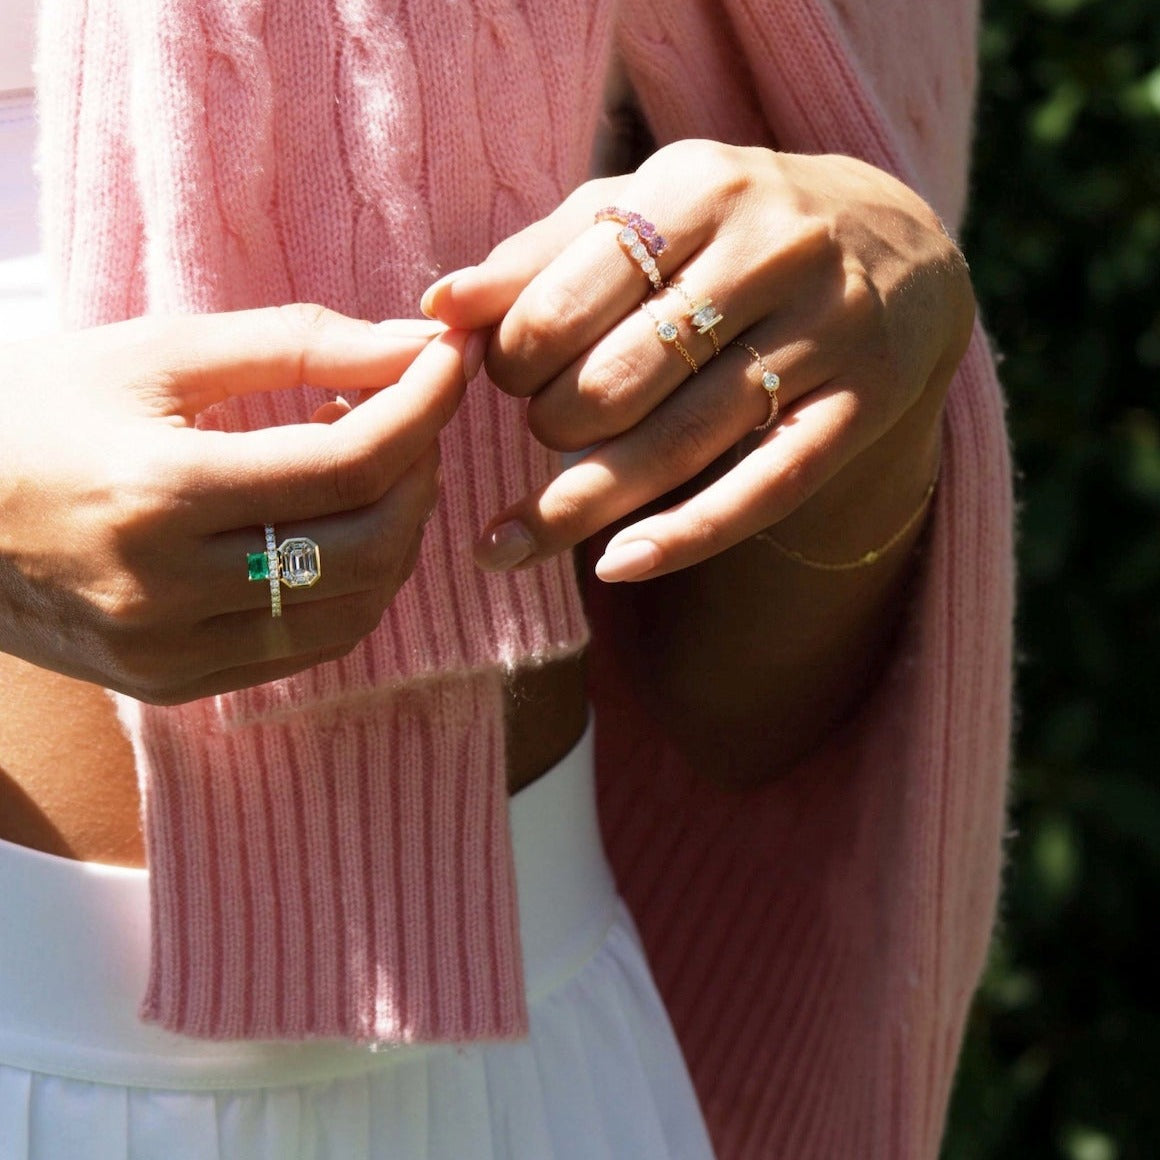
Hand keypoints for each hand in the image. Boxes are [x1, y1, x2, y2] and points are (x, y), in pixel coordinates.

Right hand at [0, 305, 476, 701]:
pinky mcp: (173, 686)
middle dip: (420, 475)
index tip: (449, 366)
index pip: (347, 465)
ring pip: (353, 610)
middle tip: (415, 418)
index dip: (421, 409)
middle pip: (367, 548)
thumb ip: (296, 344)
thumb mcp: (156, 353)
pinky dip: (353, 588)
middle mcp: (167, 592)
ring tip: (376, 469)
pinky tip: (338, 530)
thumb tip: (416, 350)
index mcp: (155, 493)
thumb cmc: (36, 409)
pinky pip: (309, 648)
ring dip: (397, 534)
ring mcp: (170, 655)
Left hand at [422, 140, 973, 579]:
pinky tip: (617, 566)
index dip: (511, 362)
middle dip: (551, 427)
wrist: (898, 246)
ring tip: (515, 539)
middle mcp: (769, 250)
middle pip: (617, 381)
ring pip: (681, 443)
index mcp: (694, 188)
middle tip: (547, 430)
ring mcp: (826, 332)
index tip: (508, 380)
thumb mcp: (642, 213)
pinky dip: (685, 534)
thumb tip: (439, 307)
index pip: (563, 302)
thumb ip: (540, 257)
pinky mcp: (861, 406)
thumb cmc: (732, 230)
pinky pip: (763, 488)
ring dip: (583, 504)